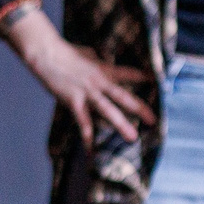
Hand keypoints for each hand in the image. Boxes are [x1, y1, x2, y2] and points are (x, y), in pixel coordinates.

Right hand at [23, 36, 154, 148]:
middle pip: (123, 96)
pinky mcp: (73, 101)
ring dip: (120, 124)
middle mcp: (99, 82)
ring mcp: (87, 92)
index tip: (156, 84)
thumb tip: (101, 62)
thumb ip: (97, 62)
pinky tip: (91, 150)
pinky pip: (83, 122)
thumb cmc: (65, 52)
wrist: (47, 54)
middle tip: (153, 121)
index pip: (128, 73)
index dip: (142, 78)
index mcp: (103, 69)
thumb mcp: (87, 54)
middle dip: (139, 109)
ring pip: (107, 110)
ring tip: (132, 137)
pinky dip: (87, 137)